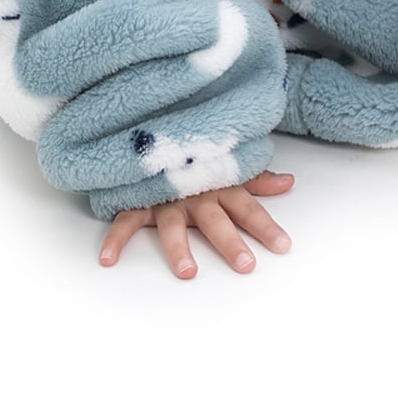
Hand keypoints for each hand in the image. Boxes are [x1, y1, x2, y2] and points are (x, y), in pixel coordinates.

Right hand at [98, 168, 294, 279]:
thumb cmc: (199, 152)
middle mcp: (195, 191)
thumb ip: (256, 178)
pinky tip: (108, 259)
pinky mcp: (139, 199)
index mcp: (220, 184)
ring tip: (188, 272)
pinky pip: (125, 219)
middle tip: (246, 265)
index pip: (248, 208)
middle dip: (230, 242)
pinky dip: (116, 238)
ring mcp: (166, 196)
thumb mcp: (229, 162)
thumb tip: (288, 183)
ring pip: (172, 225)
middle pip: (216, 220)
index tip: (284, 247)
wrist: (156, 125)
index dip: (266, 227)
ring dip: (179, 247)